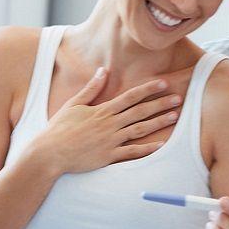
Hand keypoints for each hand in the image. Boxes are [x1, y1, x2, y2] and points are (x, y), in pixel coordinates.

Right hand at [32, 68, 181, 173]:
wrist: (49, 153)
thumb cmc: (59, 128)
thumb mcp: (74, 104)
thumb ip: (91, 88)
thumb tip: (102, 71)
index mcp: (102, 111)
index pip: (130, 97)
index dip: (148, 89)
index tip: (163, 84)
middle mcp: (110, 124)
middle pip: (140, 112)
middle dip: (161, 104)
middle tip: (178, 99)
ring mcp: (111, 141)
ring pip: (140, 130)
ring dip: (158, 123)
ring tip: (174, 117)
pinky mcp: (109, 157)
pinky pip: (132, 152)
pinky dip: (147, 149)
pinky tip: (161, 144)